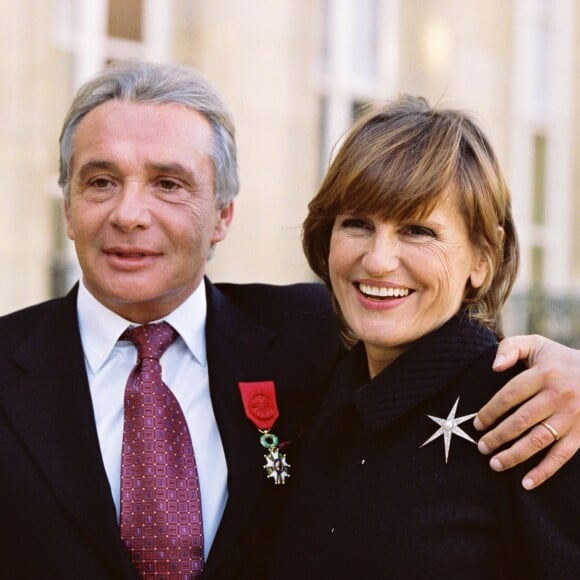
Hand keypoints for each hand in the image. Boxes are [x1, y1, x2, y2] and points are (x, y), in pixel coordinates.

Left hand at [474, 335, 579, 489]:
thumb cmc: (559, 360)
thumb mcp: (536, 344)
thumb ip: (511, 348)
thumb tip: (494, 367)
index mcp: (544, 374)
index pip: (509, 395)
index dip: (490, 411)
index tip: (477, 424)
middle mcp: (559, 396)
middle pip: (520, 420)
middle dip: (497, 436)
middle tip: (481, 447)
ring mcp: (572, 417)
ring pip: (538, 440)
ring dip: (514, 455)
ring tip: (494, 463)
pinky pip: (562, 456)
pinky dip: (545, 472)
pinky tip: (527, 483)